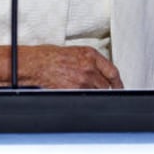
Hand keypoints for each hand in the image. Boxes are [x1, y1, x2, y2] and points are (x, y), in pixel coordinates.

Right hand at [0, 44, 123, 89]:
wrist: (34, 64)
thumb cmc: (48, 57)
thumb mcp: (73, 52)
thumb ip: (89, 62)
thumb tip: (98, 73)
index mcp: (90, 55)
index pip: (112, 71)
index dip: (117, 83)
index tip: (118, 87)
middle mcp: (89, 66)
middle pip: (107, 85)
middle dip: (105, 91)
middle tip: (102, 94)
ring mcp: (83, 79)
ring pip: (97, 93)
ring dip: (94, 96)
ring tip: (86, 95)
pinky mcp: (75, 90)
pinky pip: (86, 98)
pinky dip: (85, 100)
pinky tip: (79, 98)